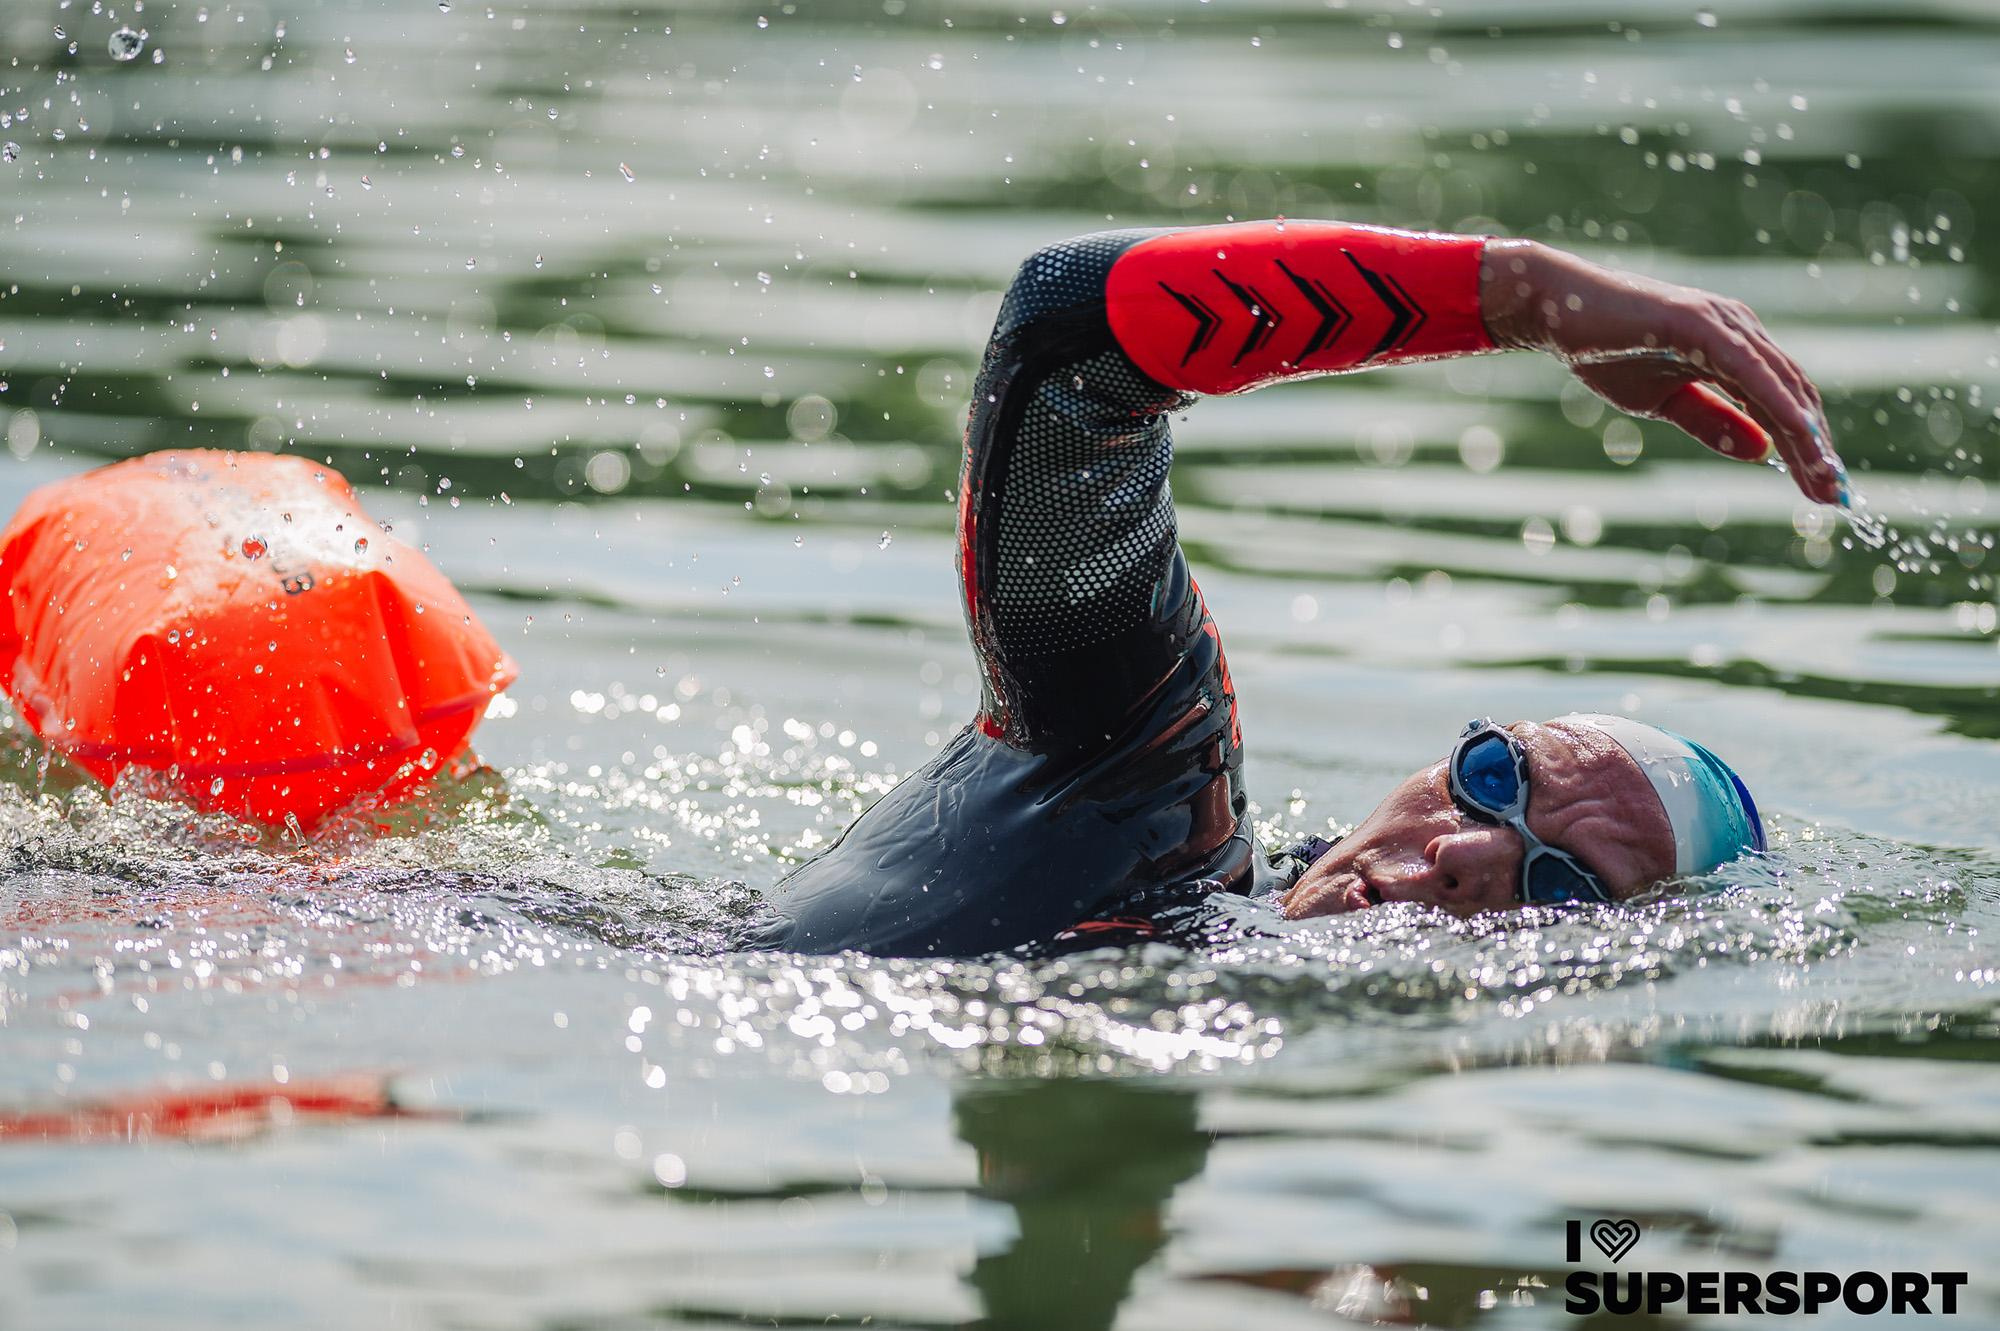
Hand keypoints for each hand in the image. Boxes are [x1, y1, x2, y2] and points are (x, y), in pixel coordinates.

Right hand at [1480, 240, 1845, 504]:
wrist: (1558, 309)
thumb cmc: (1604, 351)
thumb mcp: (1663, 401)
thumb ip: (1713, 421)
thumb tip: (1761, 453)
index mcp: (1735, 349)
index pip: (1784, 403)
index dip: (1806, 447)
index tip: (1823, 490)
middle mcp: (1741, 331)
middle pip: (1795, 397)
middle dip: (1818, 450)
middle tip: (1837, 499)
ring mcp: (1725, 324)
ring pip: (1782, 387)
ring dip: (1808, 436)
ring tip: (1826, 479)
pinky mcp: (1703, 324)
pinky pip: (1752, 372)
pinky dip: (1780, 404)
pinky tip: (1801, 434)